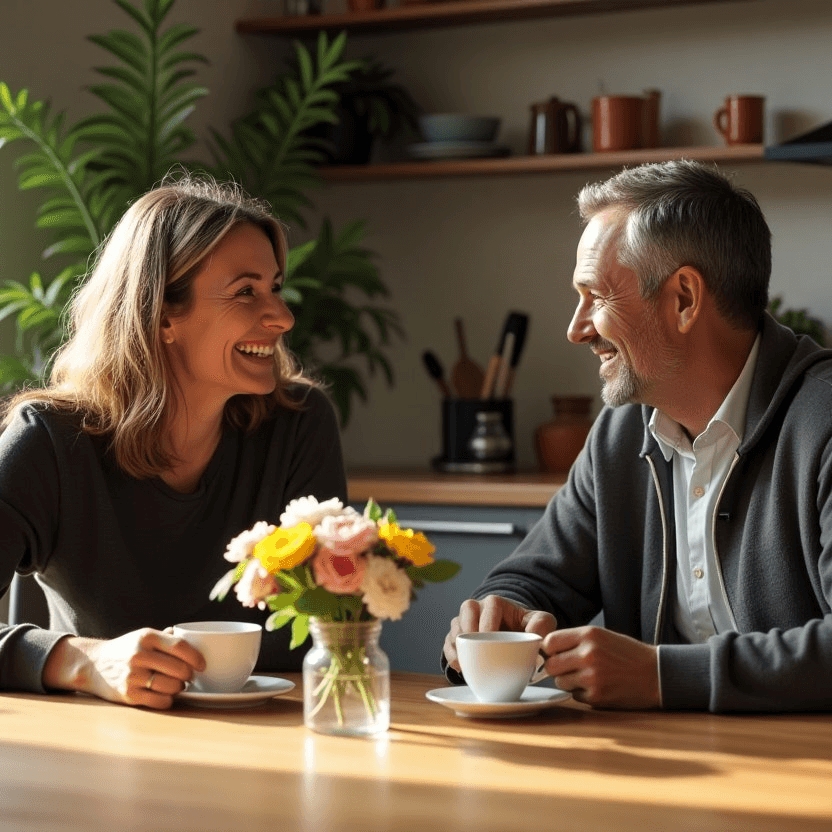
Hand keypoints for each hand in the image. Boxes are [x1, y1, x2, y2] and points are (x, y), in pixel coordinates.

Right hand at [42, 628, 205, 709]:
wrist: (92, 665)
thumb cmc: (125, 649)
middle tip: (189, 676)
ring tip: (178, 685)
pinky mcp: (128, 695)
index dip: (196, 657)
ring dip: (180, 688)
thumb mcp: (143, 636)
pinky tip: (167, 695)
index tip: (202, 665)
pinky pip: (160, 701)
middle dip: (189, 675)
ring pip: (172, 686)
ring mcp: (133, 676)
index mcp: (147, 636)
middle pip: (179, 668)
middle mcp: (140, 655)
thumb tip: (194, 638)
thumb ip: (167, 637)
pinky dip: (168, 700)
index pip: (180, 646)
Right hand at [443, 594, 556, 673]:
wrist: (513, 633)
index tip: (490, 637)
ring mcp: (465, 623)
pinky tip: (459, 667)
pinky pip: (449, 644)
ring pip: (455, 628)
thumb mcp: (540, 622)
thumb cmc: (526, 626)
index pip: (490, 605)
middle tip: (474, 649)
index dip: (487, 620)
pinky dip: (452, 656)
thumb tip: (537, 637)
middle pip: (465, 611)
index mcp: (497, 603)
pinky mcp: (457, 639)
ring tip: (465, 662)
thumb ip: (543, 625)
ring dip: (457, 644)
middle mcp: (477, 609)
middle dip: (468, 629)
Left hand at [541, 626, 659, 708]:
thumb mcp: (601, 636)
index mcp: (589, 635)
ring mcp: (592, 676)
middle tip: (568, 667)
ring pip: (560, 682)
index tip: (555, 653)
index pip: (550, 642)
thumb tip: (545, 649)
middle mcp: (588, 654)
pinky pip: (575, 695)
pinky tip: (598, 686)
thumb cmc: (626, 653)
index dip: (550, 649)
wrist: (656, 674)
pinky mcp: (597, 696)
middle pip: (551, 665)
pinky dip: (582, 693)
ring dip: (569, 681)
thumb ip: (574, 640)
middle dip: (556, 667)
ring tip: (587, 676)